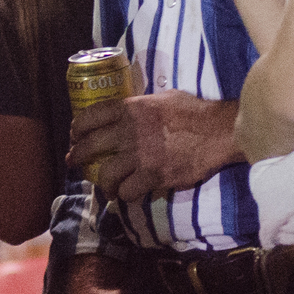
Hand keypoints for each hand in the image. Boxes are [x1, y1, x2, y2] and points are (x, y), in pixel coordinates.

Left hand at [69, 91, 240, 204]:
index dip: (77, 128)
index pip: (90, 116)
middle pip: (90, 146)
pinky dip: (125, 194)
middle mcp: (129, 131)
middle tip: (75, 163)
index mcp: (130, 109)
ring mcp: (140, 155)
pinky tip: (127, 194)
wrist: (218, 132)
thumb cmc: (194, 112)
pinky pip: (128, 190)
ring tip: (105, 187)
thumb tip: (127, 111)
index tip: (75, 136)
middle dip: (78, 156)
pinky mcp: (153, 175)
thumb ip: (140, 106)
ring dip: (102, 183)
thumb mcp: (162, 98)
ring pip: (106, 174)